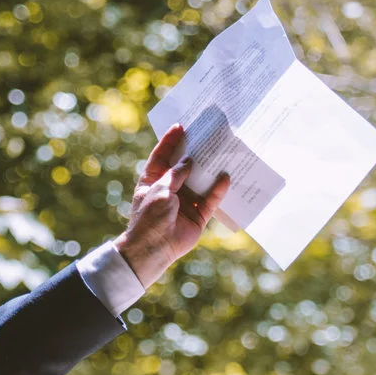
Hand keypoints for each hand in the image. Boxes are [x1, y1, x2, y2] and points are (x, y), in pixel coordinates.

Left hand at [113, 124, 232, 288]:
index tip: (180, 126)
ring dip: (210, 169)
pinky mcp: (198, 216)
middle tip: (207, 134)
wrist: (153, 248)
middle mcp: (170, 188)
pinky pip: (210, 200)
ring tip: (222, 151)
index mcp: (153, 181)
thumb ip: (175, 174)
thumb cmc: (149, 217)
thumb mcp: (160, 189)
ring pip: (200, 181)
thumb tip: (189, 161)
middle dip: (195, 151)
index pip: (161, 156)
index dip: (170, 141)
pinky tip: (226, 177)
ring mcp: (185, 202)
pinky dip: (218, 190)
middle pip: (184, 166)